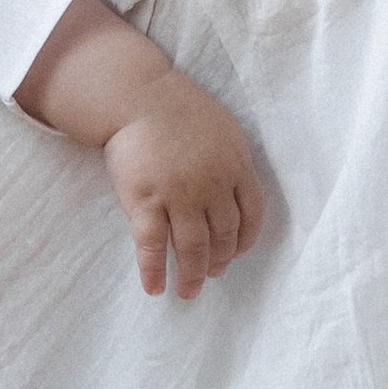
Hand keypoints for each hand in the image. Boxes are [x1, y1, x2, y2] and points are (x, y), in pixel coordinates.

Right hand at [15, 0, 265, 298]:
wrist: (136, 96)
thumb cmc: (178, 108)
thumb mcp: (222, 129)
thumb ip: (231, 161)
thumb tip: (234, 189)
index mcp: (236, 166)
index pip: (251, 215)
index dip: (244, 241)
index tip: (236, 254)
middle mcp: (212, 186)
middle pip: (223, 237)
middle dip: (219, 262)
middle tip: (211, 275)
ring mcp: (179, 196)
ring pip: (193, 248)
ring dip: (192, 276)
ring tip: (188, 292)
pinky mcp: (145, 201)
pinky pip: (152, 246)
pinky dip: (154, 271)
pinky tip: (154, 288)